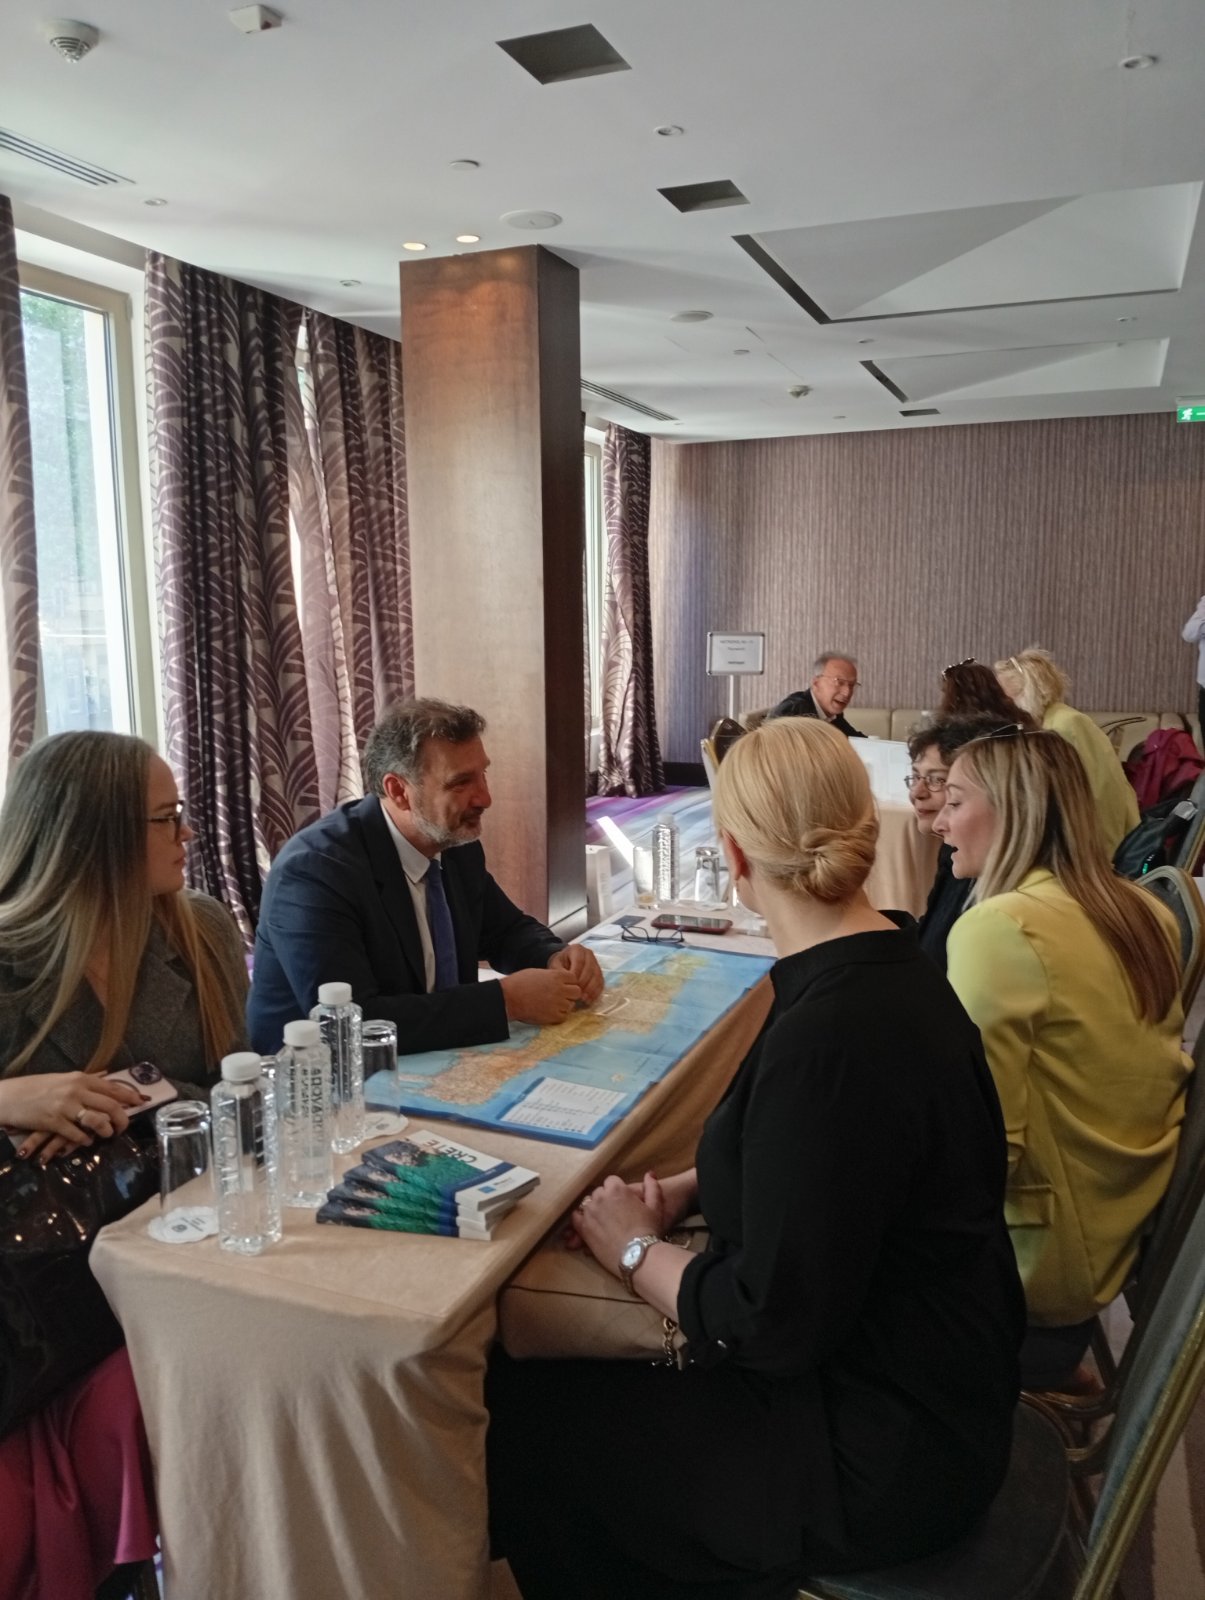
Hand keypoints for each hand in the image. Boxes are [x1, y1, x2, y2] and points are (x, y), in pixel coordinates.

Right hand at [0, 1072, 144, 1163]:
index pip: (113, 1087)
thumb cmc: (37, 1087)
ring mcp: (65, 1106)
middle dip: (122, 1118)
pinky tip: (86, 1142)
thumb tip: (107, 1075)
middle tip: (124, 1128)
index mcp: (80, 1079)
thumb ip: (86, 1080)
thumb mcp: (64, 1079)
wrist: (9, 1096)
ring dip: (105, 1130)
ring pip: (96, 1120)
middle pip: (110, 1105)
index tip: (143, 1102)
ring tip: (107, 1135)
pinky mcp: (53, 1122)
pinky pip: (76, 1134)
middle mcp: (76, 1090)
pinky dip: (85, 1140)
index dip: (130, 1096)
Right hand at [500, 967, 581, 1025]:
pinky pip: (564, 1016)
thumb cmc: (520, 983)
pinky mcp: (554, 1016)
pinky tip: (548, 1011)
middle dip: (570, 994)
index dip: (568, 983)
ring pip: (571, 1005)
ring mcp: (558, 1003)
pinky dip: (559, 1015)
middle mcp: (561, 989)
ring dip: (564, 1005)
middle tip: (559, 996)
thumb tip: (563, 982)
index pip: (574, 979)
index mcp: (557, 976)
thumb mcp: (539, 973)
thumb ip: (554, 977)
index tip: (560, 986)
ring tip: (551, 1004)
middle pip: (576, 992)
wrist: (508, 998)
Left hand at [548, 945, 604, 1004]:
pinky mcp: (599, 973)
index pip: (580, 961)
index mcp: (577, 949)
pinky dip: (596, 992)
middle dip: (584, 983)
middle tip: (578, 994)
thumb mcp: (555, 965)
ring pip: (597, 976)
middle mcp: (589, 954)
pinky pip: (601, 982)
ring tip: (584, 999)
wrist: (565, 963)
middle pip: (590, 969)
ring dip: (591, 989)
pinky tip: (589, 1000)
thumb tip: (566, 982)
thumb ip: (559, 971)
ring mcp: (595, 963)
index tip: (571, 985)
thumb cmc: (559, 964)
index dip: (577, 973)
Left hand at [572, 1172, 661, 1278]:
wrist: (638, 1255)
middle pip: (599, 1192)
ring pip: (588, 1204)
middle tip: (614, 1213)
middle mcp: (601, 1197)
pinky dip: (580, 1218)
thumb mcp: (656, 1206)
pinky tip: (588, 1224)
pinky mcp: (584, 1228)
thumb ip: (652, 1187)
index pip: (611, 1181)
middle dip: (605, 1199)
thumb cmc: (649, 1230)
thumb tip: (649, 1173)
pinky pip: (576, 1218)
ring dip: (594, 1209)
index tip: (622, 1200)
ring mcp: (590, 1212)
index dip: (617, 1190)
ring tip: (603, 1221)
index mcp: (617, 1189)